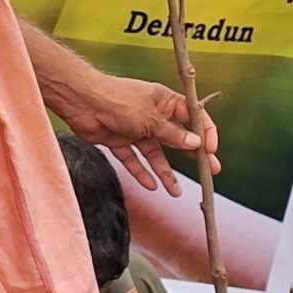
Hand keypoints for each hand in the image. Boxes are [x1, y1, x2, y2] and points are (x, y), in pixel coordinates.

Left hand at [52, 69, 219, 195]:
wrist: (81, 101)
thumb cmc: (118, 100)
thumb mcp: (151, 118)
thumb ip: (173, 134)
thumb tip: (195, 143)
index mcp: (165, 101)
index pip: (193, 116)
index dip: (205, 132)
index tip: (211, 150)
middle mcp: (153, 115)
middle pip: (177, 138)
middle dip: (193, 156)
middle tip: (209, 172)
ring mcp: (136, 129)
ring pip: (155, 154)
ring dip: (165, 172)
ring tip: (176, 192)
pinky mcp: (119, 140)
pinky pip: (134, 159)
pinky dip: (141, 172)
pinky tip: (151, 186)